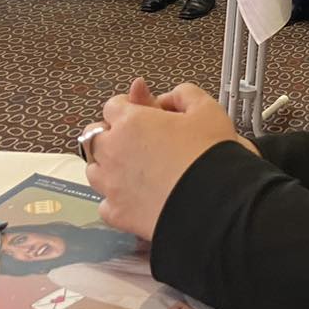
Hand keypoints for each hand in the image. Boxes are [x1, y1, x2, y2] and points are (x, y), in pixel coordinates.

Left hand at [86, 82, 257, 240]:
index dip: (128, 107)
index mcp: (131, 122)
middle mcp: (113, 151)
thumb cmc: (210, 155)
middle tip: (134, 140)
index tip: (141, 113)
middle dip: (110, 134)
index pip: (112, 106)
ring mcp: (111, 184)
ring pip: (93, 169)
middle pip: (94, 135)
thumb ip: (185, 95)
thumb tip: (173, 97)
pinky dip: (116, 199)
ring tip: (134, 169)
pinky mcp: (117, 213)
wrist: (214, 202)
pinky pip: (105, 203)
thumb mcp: (207, 110)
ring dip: (107, 165)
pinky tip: (136, 197)